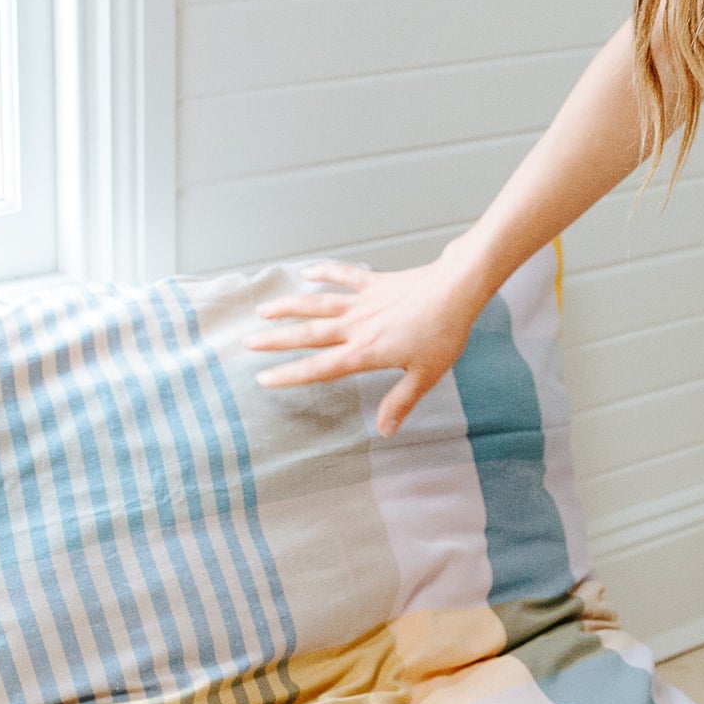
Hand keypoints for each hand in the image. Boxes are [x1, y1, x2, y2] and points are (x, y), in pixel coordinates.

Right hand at [243, 245, 492, 435]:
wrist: (457, 290)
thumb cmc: (444, 334)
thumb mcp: (425, 376)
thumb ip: (401, 402)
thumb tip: (385, 431)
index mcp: (364, 352)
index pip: (319, 368)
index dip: (289, 375)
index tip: (264, 378)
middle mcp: (356, 326)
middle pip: (307, 334)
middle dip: (274, 340)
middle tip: (247, 343)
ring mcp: (363, 302)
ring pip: (316, 304)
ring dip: (288, 307)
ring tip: (263, 310)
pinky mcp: (375, 283)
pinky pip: (344, 276)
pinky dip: (324, 272)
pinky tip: (306, 272)